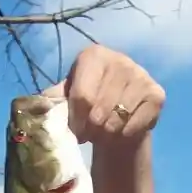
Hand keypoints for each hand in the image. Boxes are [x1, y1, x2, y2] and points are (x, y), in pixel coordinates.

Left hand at [43, 45, 164, 145]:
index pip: (82, 97)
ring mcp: (141, 75)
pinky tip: (120, 132)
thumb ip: (52, 100)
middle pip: (99, 111)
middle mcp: (120, 60)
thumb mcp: (67, 98)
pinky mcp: (157, 94)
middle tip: (90, 135)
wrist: (120, 111)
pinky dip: (124, 136)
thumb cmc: (89, 103)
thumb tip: (35, 108)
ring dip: (106, 135)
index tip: (76, 130)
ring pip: (117, 120)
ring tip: (103, 133)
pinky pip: (135, 126)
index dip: (76, 121)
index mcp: (93, 56)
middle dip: (91, 130)